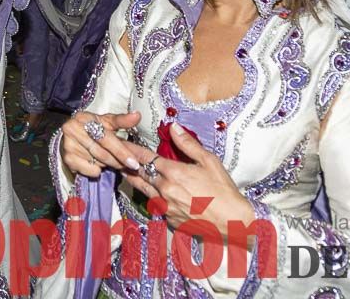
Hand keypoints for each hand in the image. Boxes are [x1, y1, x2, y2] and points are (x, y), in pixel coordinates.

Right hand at [59, 111, 143, 178]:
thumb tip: (136, 116)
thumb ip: (121, 120)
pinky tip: (97, 163)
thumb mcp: (106, 122)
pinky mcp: (67, 159)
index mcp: (84, 118)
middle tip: (130, 166)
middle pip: (101, 152)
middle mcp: (73, 130)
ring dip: (108, 164)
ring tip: (112, 160)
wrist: (71, 135)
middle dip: (118, 161)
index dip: (121, 151)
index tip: (134, 162)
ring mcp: (68, 145)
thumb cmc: (92, 128)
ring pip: (97, 162)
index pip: (105, 137)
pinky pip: (89, 169)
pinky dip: (97, 169)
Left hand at [119, 122, 254, 237]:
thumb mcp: (209, 161)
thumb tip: (173, 127)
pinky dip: (151, 196)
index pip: (145, 157)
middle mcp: (165, 190)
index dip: (131, 149)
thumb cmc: (223, 190)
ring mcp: (165, 206)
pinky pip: (155, 205)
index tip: (120, 142)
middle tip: (116, 155)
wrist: (233, 221)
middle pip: (140, 173)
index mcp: (173, 173)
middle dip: (128, 163)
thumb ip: (188, 144)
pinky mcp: (169, 219)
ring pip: (143, 190)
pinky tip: (149, 191)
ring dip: (134, 179)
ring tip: (123, 171)